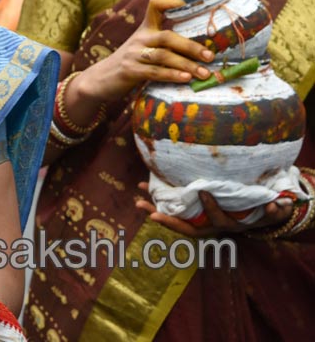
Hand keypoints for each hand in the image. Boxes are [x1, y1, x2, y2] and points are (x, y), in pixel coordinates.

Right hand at [80, 0, 214, 103]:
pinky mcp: (129, 71)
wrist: (100, 80)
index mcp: (145, 29)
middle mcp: (139, 38)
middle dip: (191, 46)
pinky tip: (185, 78)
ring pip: (163, 56)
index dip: (172, 2)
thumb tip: (202, 51)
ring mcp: (133, 54)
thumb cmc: (131, 64)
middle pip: (168, 37)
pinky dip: (171, 75)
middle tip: (210, 56)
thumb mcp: (145, 49)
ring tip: (204, 73)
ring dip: (186, 65)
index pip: (155, 5)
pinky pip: (154, 72)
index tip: (191, 6)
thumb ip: (165, 46)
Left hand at [135, 182, 294, 237]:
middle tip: (150, 212)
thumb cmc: (259, 211)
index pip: (216, 219)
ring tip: (138, 201)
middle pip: (186, 228)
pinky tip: (143, 187)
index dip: (210, 207)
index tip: (203, 191)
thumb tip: (277, 206)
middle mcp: (208, 227)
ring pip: (174, 220)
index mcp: (225, 225)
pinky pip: (170, 209)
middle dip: (168, 221)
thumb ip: (274, 209)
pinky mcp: (188, 213)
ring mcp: (196, 222)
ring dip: (155, 209)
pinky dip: (157, 200)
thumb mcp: (270, 211)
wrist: (251, 216)